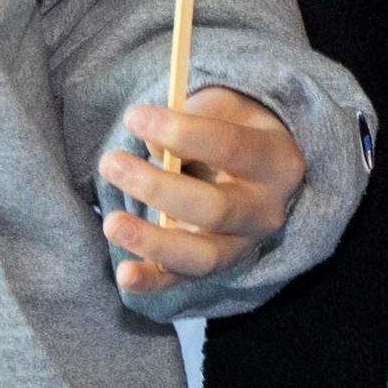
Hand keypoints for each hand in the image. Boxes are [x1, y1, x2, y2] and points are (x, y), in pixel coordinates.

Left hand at [97, 86, 303, 294]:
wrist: (260, 171)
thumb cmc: (236, 129)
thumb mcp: (228, 106)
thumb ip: (195, 115)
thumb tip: (154, 146)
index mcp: (276, 161)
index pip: (229, 146)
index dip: (179, 132)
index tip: (133, 117)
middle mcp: (265, 210)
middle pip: (214, 208)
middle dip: (157, 187)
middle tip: (111, 163)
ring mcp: (242, 245)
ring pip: (201, 256)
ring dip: (153, 241)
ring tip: (112, 223)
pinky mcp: (215, 267)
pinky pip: (183, 280)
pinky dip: (152, 280)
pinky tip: (125, 273)